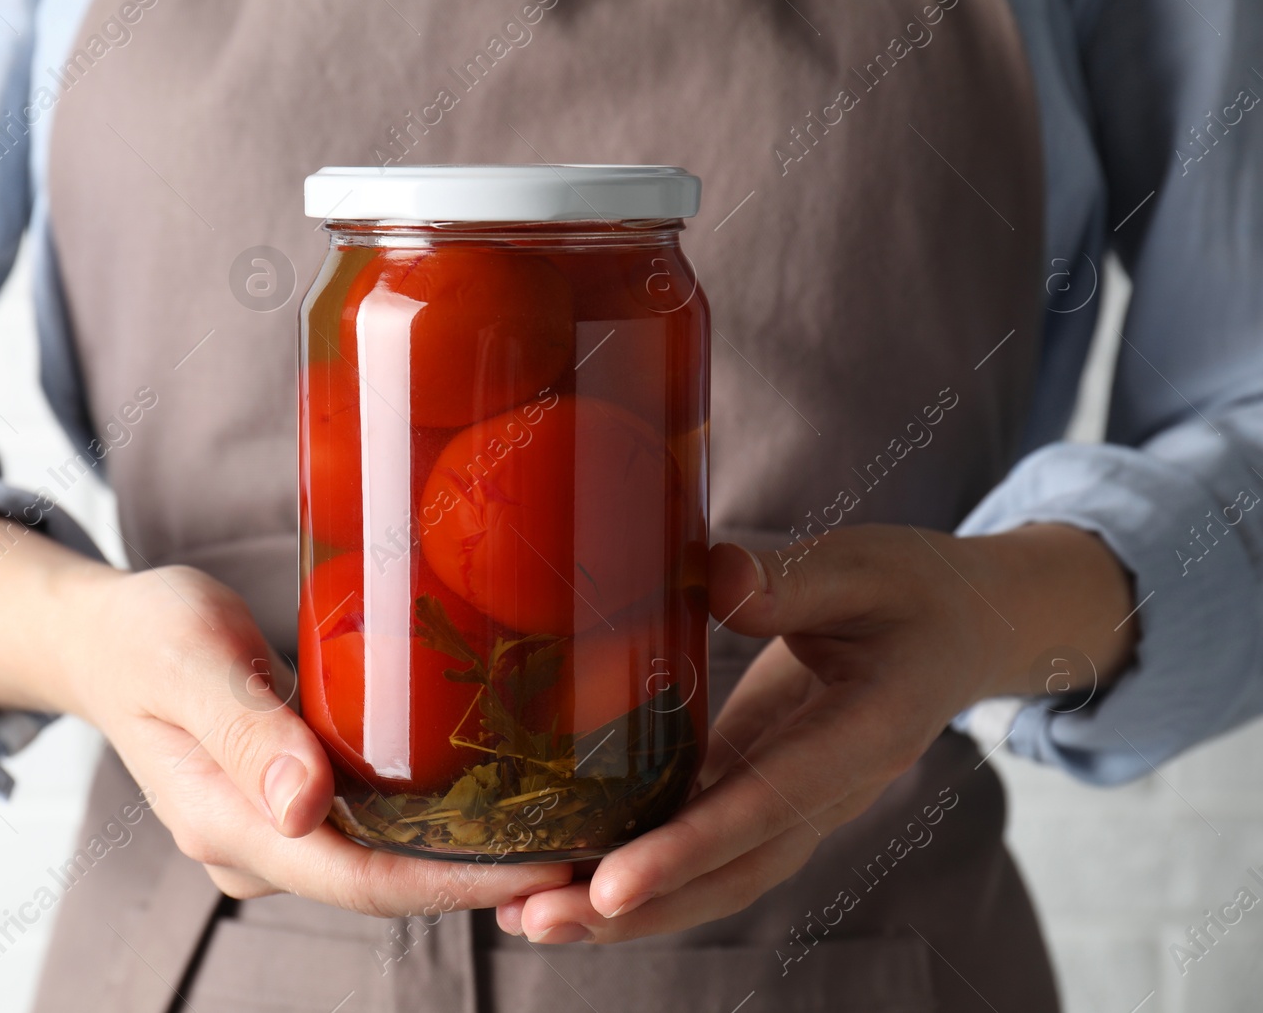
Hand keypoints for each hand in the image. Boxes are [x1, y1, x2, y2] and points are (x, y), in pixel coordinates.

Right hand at [63, 564, 571, 912]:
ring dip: (470, 856)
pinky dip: (437, 822)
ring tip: (565, 831)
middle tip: (586, 853)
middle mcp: (256, 844)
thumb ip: (244, 729)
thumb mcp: (187, 660)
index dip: (455, 882)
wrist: (103, 637)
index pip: (359, 877)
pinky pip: (374, 828)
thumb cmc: (144, 634)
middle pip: (385, 884)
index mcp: (227, 823)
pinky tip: (501, 798)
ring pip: (385, 861)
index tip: (543, 866)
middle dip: (482, 880)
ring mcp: (274, 829)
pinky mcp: (291, 803)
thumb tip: (303, 807)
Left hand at [497, 522, 1134, 943]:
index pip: (766, 805)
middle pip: (729, 873)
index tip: (612, 885)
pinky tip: (563, 876)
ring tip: (527, 918)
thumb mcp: (865, 568)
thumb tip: (716, 580)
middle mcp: (827, 793)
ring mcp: (794, 803)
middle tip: (536, 919)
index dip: (687, 848)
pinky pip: (702, 846)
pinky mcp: (761, 790)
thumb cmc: (913, 590)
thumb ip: (796, 579)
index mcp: (859, 738)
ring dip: (623, 908)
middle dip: (633, 906)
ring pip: (712, 878)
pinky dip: (637, 869)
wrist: (959, 629)